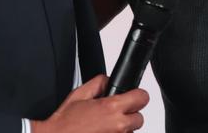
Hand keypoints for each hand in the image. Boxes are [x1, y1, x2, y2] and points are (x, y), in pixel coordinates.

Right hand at [31, 75, 148, 132]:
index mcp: (111, 107)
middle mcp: (118, 125)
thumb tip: (109, 81)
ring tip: (104, 126)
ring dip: (121, 128)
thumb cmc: (65, 122)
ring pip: (130, 132)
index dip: (137, 95)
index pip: (142, 98)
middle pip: (139, 118)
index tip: (134, 97)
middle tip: (115, 114)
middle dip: (129, 114)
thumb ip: (98, 83)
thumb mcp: (80, 93)